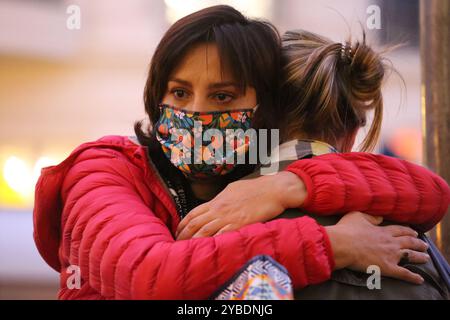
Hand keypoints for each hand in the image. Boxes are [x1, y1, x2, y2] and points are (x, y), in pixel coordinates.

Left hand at [176, 171, 306, 239]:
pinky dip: (212, 243)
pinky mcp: (239, 225)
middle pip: (195, 224)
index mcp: (216, 201)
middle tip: (177, 244)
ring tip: (187, 250)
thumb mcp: (232, 189)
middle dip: (184, 235)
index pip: (193, 213)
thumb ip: (221, 198)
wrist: (272, 190)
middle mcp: (219, 210)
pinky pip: (221, 236)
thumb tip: (214, 204)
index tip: (177, 232)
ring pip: (204, 231)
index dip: (183, 224)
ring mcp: (228, 218)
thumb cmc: (255, 188)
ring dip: (194, 241)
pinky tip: (206, 250)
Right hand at [326, 212, 429, 283]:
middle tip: (424, 245)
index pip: (400, 230)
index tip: (414, 232)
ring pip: (410, 256)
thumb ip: (371, 217)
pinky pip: (404, 273)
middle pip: (409, 242)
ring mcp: (390, 255)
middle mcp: (390, 242)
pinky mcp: (387, 268)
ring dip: (420, 257)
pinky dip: (413, 277)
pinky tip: (419, 280)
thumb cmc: (346, 230)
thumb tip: (380, 218)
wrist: (342, 244)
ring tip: (426, 258)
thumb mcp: (357, 216)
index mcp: (383, 230)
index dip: (408, 231)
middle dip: (418, 243)